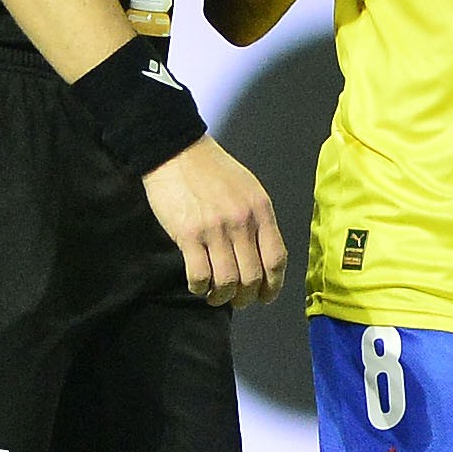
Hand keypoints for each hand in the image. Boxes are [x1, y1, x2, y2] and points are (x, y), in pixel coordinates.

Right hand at [143, 134, 283, 307]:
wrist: (176, 150)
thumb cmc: (211, 169)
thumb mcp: (247, 188)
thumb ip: (257, 220)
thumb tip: (261, 256)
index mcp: (260, 210)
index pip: (276, 259)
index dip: (273, 286)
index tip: (265, 296)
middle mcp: (242, 222)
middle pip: (252, 277)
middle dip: (245, 298)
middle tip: (236, 300)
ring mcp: (215, 229)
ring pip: (227, 282)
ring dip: (222, 297)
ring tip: (215, 296)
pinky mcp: (188, 234)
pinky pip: (200, 275)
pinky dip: (200, 287)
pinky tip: (197, 284)